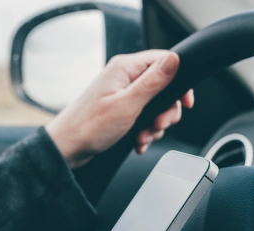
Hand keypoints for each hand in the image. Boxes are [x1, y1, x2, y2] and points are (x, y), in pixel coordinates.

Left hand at [46, 50, 194, 167]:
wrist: (67, 149)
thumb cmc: (90, 126)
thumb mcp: (128, 104)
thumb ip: (153, 82)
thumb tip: (174, 59)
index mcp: (125, 68)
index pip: (164, 61)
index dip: (179, 82)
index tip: (185, 102)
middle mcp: (124, 77)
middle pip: (163, 87)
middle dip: (166, 111)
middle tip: (158, 125)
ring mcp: (121, 94)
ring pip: (155, 106)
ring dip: (154, 126)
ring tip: (143, 137)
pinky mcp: (119, 109)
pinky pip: (143, 117)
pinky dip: (144, 131)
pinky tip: (138, 141)